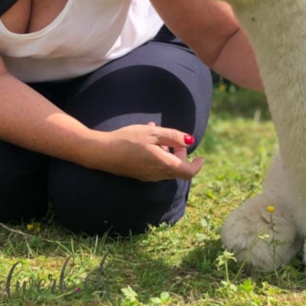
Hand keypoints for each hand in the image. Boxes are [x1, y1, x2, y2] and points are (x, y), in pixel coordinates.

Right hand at [88, 121, 203, 181]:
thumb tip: (190, 140)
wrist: (103, 152)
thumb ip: (173, 136)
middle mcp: (158, 174)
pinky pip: (154, 165)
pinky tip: (146, 138)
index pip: (188, 172)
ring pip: (165, 165)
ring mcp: (147, 175)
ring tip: (156, 130)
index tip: (201, 157)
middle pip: (177, 167)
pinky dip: (156, 153)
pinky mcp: (138, 173)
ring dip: (166, 150)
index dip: (197, 165)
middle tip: (172, 137)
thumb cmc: (129, 140)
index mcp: (165, 165)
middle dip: (179, 152)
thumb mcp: (153, 133)